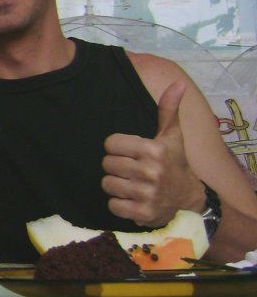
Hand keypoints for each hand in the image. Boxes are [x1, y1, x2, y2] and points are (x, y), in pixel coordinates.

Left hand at [101, 81, 200, 226]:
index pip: (110, 143)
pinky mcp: (143, 213)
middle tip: (131, 169)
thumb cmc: (174, 162)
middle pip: (107, 164)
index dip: (117, 148)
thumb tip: (177, 84)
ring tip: (131, 183)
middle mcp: (151, 172)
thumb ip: (169, 109)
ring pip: (107, 184)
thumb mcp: (172, 135)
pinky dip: (119, 203)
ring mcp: (147, 194)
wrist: (188, 198)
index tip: (129, 152)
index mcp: (154, 150)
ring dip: (116, 185)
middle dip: (116, 166)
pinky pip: (113, 205)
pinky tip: (132, 199)